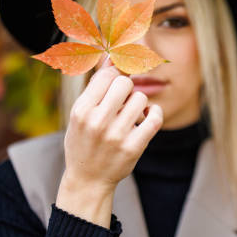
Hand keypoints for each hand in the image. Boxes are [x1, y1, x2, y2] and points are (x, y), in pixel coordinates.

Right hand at [56, 58, 162, 227]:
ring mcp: (116, 135)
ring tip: (131, 115)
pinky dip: (155, 114)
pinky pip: (155, 117)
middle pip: (125, 83)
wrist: (88, 180)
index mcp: (81, 110)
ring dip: (140, 104)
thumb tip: (111, 56)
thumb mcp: (81, 113)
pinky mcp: (134, 147)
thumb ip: (96, 86)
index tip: (116, 85)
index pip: (107, 75)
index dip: (115, 76)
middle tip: (123, 101)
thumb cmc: (84, 141)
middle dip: (127, 89)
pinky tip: (147, 118)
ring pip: (141, 99)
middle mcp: (97, 122)